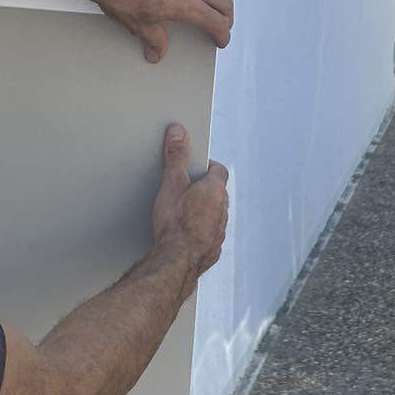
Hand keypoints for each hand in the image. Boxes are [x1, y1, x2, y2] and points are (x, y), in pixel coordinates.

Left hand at [71, 0, 234, 62]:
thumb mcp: (137, 25)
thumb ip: (154, 41)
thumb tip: (157, 54)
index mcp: (181, 3)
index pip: (215, 21)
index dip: (223, 34)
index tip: (221, 40)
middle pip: (222, 0)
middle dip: (227, 17)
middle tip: (222, 26)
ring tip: (221, 3)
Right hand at [151, 124, 228, 285]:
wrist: (177, 261)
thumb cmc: (174, 224)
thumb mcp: (171, 183)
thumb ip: (176, 156)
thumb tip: (178, 132)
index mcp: (215, 191)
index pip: (218, 170)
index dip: (207, 166)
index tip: (196, 165)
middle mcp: (222, 210)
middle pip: (217, 193)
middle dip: (204, 189)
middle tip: (186, 188)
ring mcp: (220, 231)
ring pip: (215, 215)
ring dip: (204, 211)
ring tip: (183, 212)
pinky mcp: (213, 249)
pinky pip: (210, 235)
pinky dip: (201, 232)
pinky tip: (186, 235)